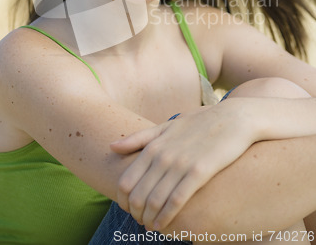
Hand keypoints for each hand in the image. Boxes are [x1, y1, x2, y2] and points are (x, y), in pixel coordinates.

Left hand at [110, 99, 258, 230]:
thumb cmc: (199, 123)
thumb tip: (111, 146)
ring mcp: (180, 163)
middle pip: (138, 194)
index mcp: (153, 145)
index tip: (129, 209)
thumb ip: (139, 138)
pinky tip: (164, 225)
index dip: (123, 201)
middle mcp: (163, 155)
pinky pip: (177, 201)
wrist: (233, 118)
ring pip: (155, 200)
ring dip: (150, 219)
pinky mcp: (199, 172)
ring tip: (151, 227)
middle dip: (135, 213)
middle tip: (140, 221)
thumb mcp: (167, 126)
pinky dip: (166, 217)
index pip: (126, 181)